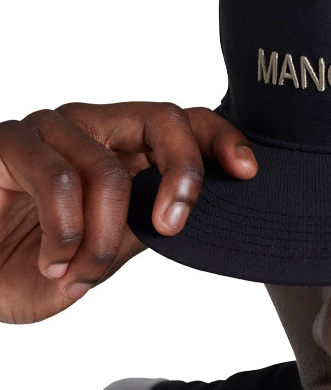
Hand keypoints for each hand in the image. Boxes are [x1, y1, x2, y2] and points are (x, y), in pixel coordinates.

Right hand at [0, 102, 256, 323]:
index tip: (248, 171)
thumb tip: (185, 210)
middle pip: (165, 118)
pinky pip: (61, 182)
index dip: (221, 138)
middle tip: (172, 225)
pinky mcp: (8, 142)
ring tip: (78, 271)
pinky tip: (51, 260)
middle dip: (183, 173)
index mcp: (126, 150)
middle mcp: (94, 128)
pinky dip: (64, 235)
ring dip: (102, 240)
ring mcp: (51, 129)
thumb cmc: (33, 266)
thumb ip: (143, 226)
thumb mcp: (105, 253)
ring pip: (110, 171)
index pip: (185, 123)